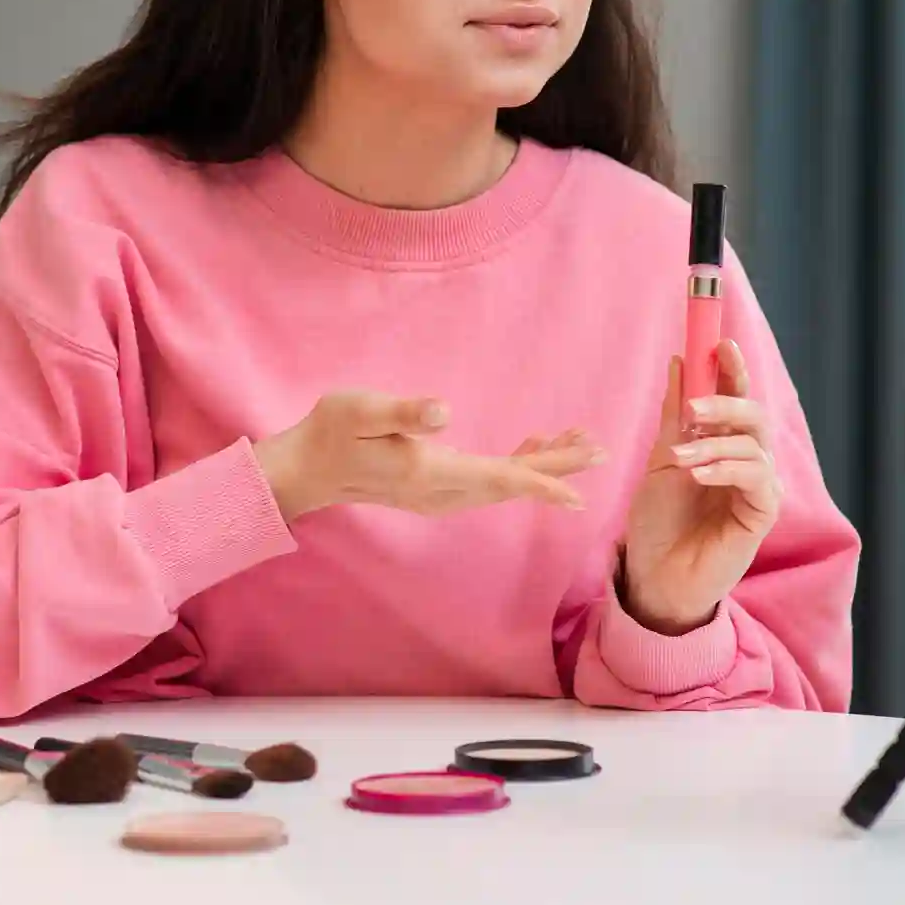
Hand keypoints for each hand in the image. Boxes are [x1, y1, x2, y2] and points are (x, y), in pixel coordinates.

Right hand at [252, 389, 601, 522]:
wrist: (306, 469)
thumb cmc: (330, 431)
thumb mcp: (359, 410)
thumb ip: (402, 412)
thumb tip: (445, 411)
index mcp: (429, 471)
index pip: (497, 478)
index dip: (540, 481)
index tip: (579, 489)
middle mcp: (440, 492)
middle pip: (509, 482)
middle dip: (555, 467)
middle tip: (599, 449)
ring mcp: (438, 494)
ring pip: (502, 484)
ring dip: (540, 466)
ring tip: (576, 443)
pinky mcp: (434, 487)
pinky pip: (487, 481)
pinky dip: (515, 467)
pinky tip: (530, 447)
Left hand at [619, 340, 782, 633]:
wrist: (655, 574)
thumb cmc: (659, 521)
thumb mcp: (660, 459)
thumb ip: (676, 415)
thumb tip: (681, 362)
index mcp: (722, 444)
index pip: (735, 398)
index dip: (732, 369)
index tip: (720, 342)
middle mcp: (746, 461)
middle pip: (754, 415)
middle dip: (726, 401)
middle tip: (693, 406)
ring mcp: (757, 486)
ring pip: (754, 444)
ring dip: (714, 442)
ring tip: (680, 457)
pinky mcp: (763, 513)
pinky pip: (757, 477)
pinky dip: (727, 468)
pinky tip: (699, 474)